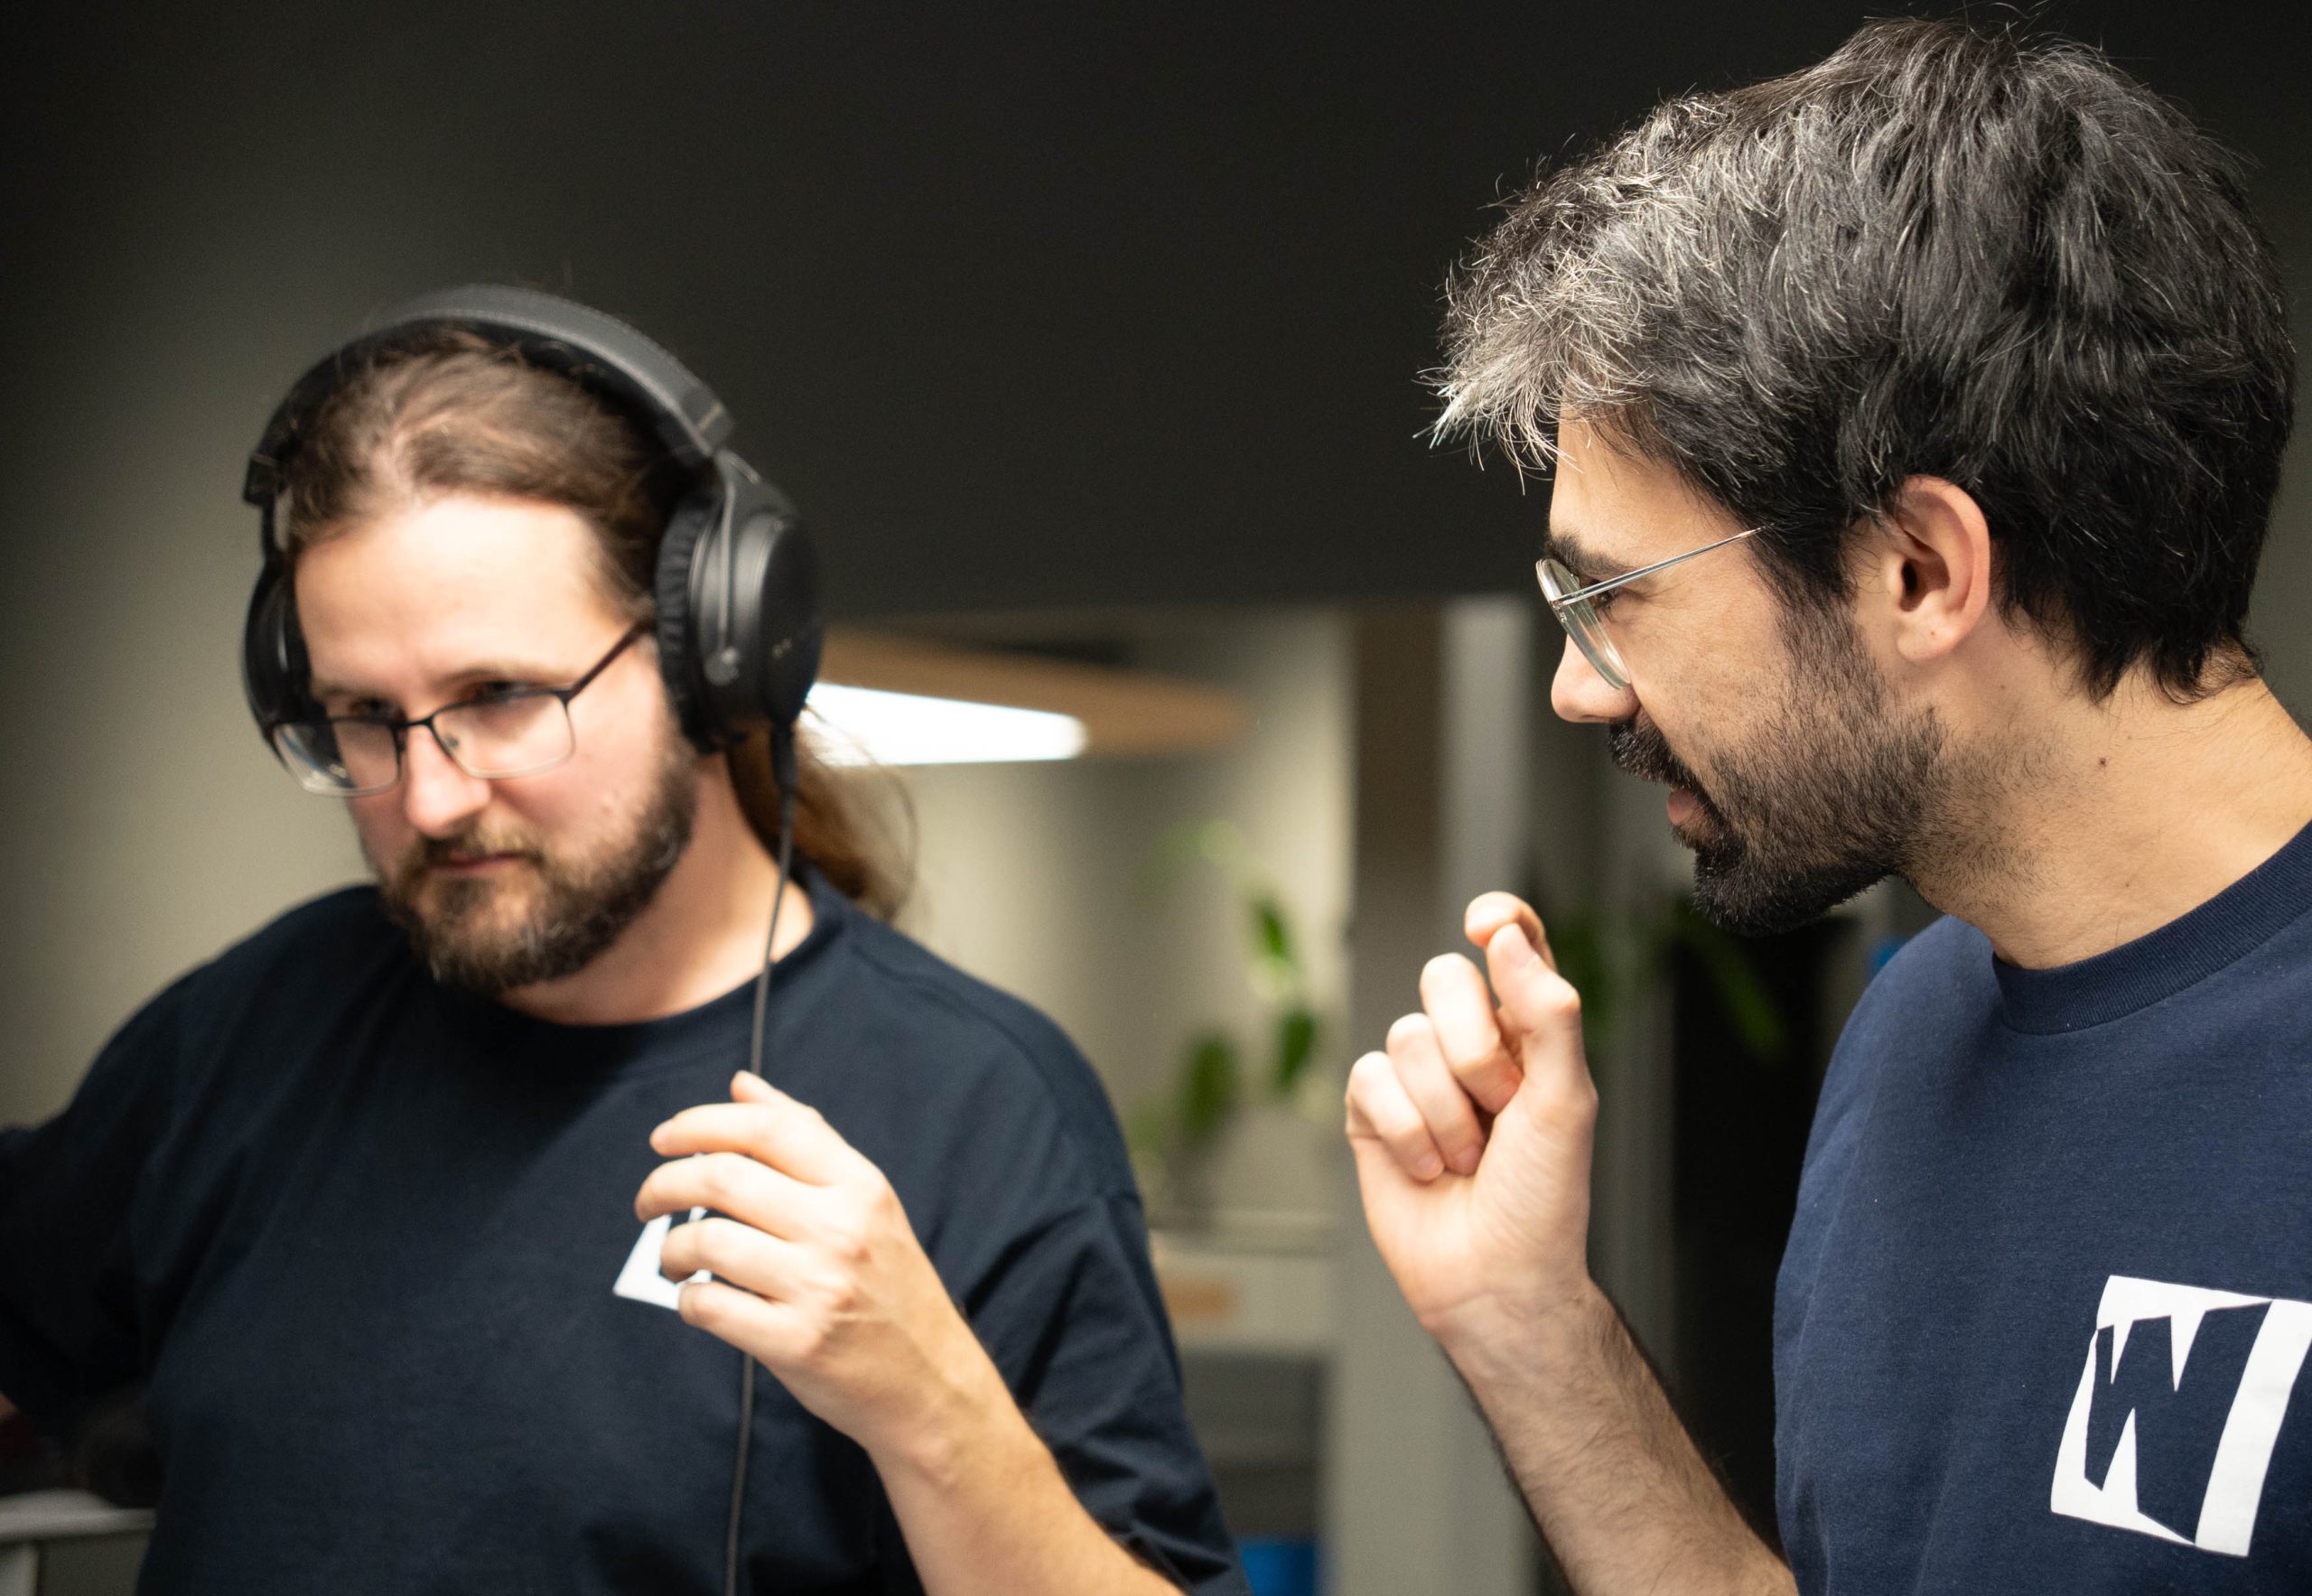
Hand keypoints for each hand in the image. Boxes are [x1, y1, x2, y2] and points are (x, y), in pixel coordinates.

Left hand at [636, 1073, 1002, 1463]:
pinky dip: (687, 1300)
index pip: (769, 1129)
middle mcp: (841, 1228)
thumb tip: (741, 1085)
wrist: (931, 1380)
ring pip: (706, 1242)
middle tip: (647, 1203)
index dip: (701, 1123)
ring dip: (668, 1250)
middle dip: (662, 1185)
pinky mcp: (794, 1343)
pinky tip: (698, 1300)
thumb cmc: (889, 1284)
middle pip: (722, 1179)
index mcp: (860, 1185)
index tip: (662, 1139)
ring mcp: (818, 1286)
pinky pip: (709, 1306)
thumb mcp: (867, 1201)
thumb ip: (806, 1139)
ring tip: (673, 1261)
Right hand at [1344, 892, 1601, 1354]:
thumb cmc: (1544, 1199)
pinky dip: (1406, 1131)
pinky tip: (1428, 1169)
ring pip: (1407, 1035)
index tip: (1483, 927)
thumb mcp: (1566, 1101)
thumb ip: (1548, 1012)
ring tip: (1468, 1158)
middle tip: (1502, 1108)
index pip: (1511, 944)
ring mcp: (1417, 1077)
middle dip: (1475, 1049)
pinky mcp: (1371, 1112)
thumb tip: (1506, 936)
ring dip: (1446, 1112)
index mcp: (1529, 1030)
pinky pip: (1369, 1079)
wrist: (1495, 1280)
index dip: (1496, 921)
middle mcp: (1469, 1044)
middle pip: (1444, 979)